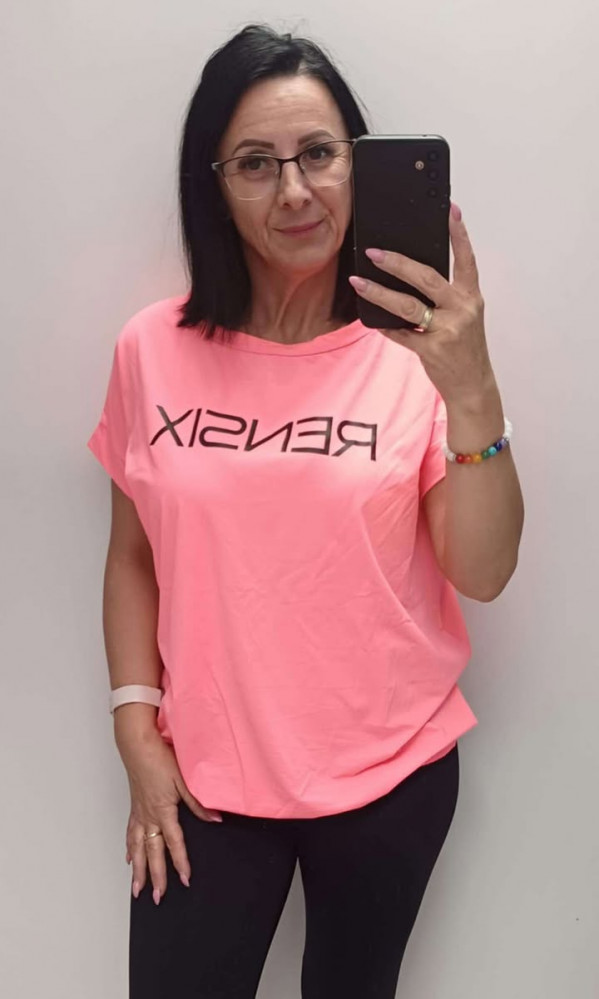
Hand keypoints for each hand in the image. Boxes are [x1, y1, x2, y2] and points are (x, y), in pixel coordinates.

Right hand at [118, 727, 222, 904]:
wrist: (137, 745)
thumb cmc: (159, 758)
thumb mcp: (184, 780)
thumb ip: (198, 803)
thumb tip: (214, 819)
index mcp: (163, 811)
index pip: (174, 843)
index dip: (180, 862)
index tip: (185, 880)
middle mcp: (149, 816)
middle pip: (153, 853)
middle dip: (156, 877)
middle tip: (157, 897)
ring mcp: (139, 813)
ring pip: (137, 848)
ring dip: (138, 871)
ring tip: (137, 889)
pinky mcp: (134, 807)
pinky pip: (130, 833)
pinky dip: (130, 848)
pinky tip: (129, 858)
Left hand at [348, 203, 496, 406]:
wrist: (473, 385)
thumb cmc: (465, 347)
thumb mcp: (464, 316)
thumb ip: (446, 296)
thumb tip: (411, 274)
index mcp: (471, 297)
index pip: (466, 260)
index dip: (459, 234)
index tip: (450, 210)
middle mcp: (462, 310)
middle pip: (427, 278)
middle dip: (397, 263)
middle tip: (374, 252)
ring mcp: (447, 330)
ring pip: (408, 306)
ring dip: (379, 292)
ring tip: (358, 282)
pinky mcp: (432, 350)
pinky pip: (401, 334)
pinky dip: (384, 326)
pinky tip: (370, 318)